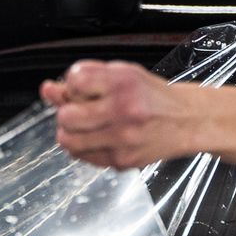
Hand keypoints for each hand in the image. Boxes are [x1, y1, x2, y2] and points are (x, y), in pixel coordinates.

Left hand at [43, 59, 210, 169]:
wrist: (188, 120)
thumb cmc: (151, 96)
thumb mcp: (121, 75)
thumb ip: (83, 80)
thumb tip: (47, 90)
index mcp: (124, 83)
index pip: (75, 81)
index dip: (73, 84)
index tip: (82, 88)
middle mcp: (125, 111)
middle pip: (66, 116)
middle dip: (68, 112)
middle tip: (82, 110)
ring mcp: (123, 139)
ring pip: (68, 140)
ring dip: (70, 132)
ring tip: (86, 125)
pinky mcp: (122, 160)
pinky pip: (81, 156)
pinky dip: (82, 146)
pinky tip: (98, 137)